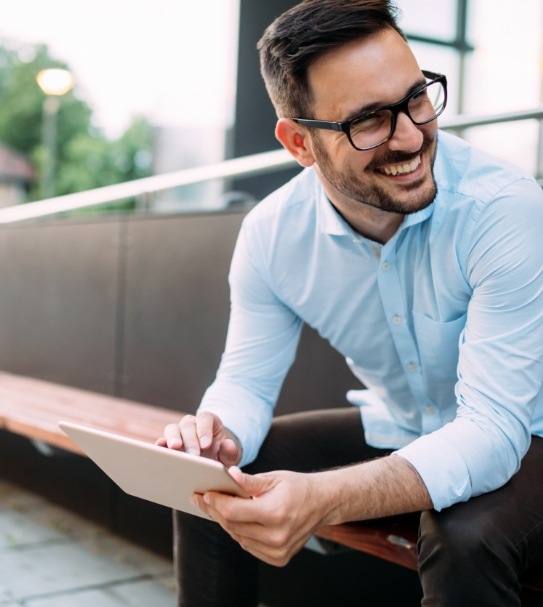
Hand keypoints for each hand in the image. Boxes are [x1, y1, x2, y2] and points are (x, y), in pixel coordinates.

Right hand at [156, 412, 240, 466]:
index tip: (206, 446)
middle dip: (190, 440)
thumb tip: (227, 445)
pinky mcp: (169, 444)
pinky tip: (160, 448)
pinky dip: (161, 444)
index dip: (204, 430)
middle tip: (194, 456)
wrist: (213, 461)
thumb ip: (230, 450)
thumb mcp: (230, 454)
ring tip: (175, 448)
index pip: (205, 419)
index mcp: (209, 422)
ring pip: (172, 428)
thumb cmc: (222, 455)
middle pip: (188, 424)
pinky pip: (163, 441)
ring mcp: (179, 433)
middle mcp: (192, 424)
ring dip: (173, 438)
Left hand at [191, 467, 323, 566]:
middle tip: (203, 499)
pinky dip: (240, 533)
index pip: (234, 512)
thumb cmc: (296, 487)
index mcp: (276, 513)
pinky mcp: (279, 558)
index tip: (205, 493)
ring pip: (239, 537)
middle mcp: (277, 536)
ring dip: (226, 522)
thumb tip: (227, 474)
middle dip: (215, 511)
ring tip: (215, 508)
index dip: (216, 502)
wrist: (322, 504)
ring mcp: (279, 550)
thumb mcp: (273, 478)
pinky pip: (249, 546)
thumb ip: (248, 481)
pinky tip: (234, 520)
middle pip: (233, 525)